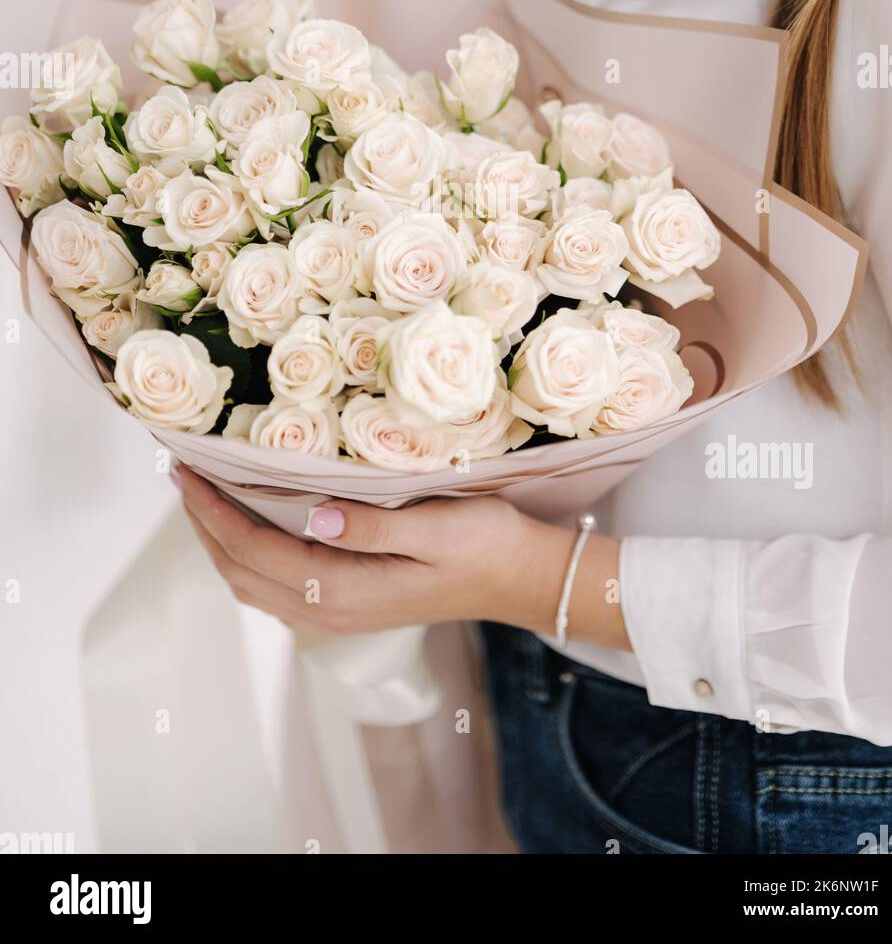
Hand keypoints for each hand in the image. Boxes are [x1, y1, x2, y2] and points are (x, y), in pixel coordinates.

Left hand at [176, 465, 629, 647]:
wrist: (520, 580)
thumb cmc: (485, 544)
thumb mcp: (435, 526)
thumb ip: (370, 526)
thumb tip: (311, 515)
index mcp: (342, 588)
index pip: (252, 548)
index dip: (212, 510)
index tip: (186, 469)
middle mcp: (329, 609)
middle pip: (239, 570)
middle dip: (203, 523)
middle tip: (182, 473)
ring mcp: (337, 613)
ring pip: (253, 582)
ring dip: (220, 541)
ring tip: (204, 495)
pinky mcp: (348, 606)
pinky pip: (275, 586)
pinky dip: (247, 555)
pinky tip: (250, 526)